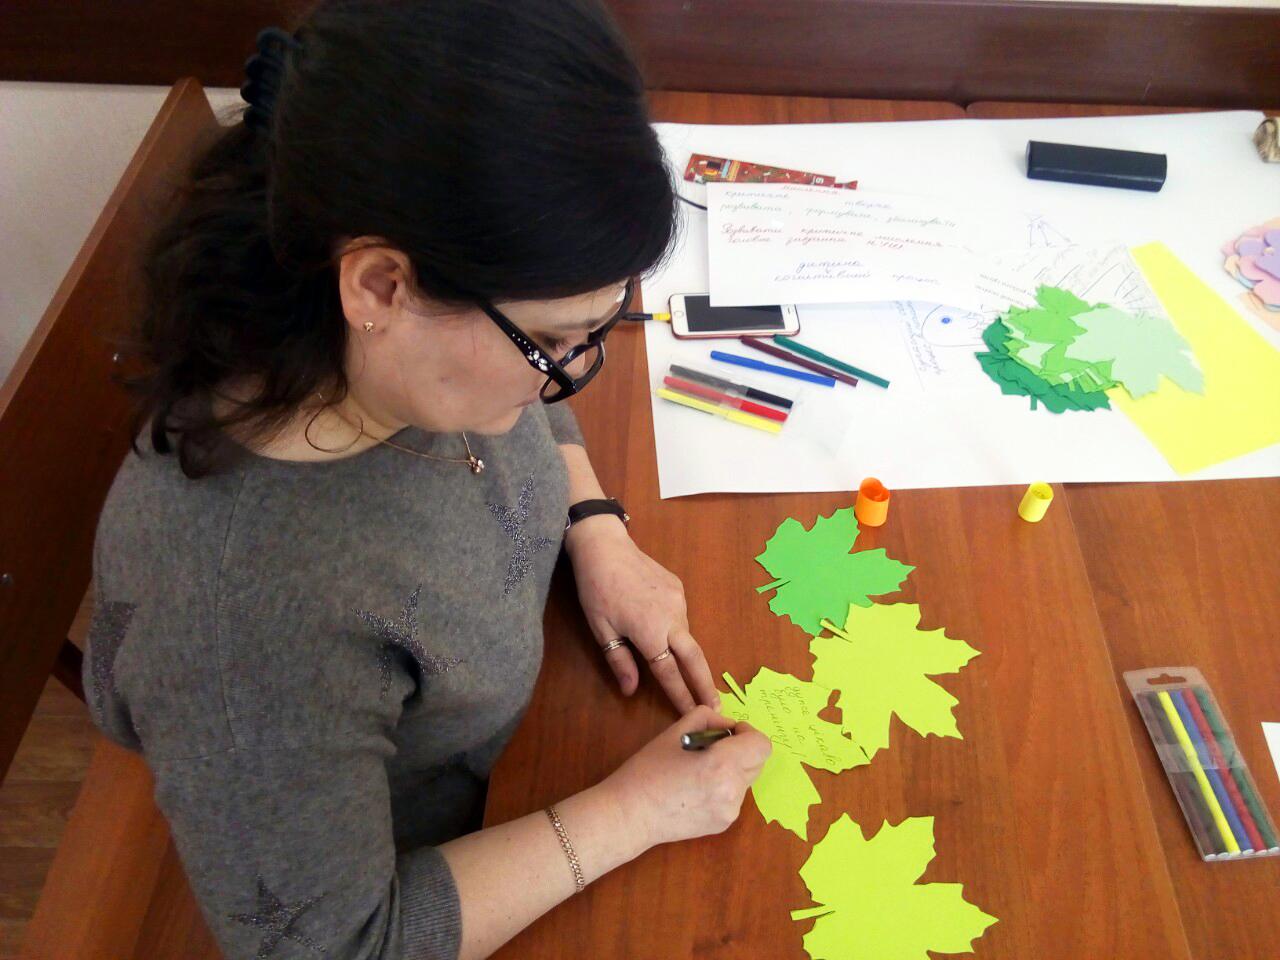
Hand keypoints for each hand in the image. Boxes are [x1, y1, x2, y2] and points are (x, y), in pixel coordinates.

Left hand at [566, 516, 718, 713]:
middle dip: (706, 684)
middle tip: (717, 707)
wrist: (605, 547)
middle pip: (695, 658)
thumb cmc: (596, 591)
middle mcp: (671, 618)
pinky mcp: (678, 589)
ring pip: (687, 637)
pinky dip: (678, 633)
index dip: (682, 696)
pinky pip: (681, 618)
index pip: (670, 673)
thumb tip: (632, 691)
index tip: (694, 714)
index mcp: (650, 632)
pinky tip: (668, 635)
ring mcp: (678, 601)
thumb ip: (620, 661)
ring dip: (689, 657)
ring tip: (690, 676)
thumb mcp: (602, 631)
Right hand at [600, 706, 771, 847]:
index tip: (727, 733)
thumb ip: (707, 719)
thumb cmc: (648, 770)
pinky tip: (695, 789)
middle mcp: (733, 791)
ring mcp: (730, 811)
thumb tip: (727, 727)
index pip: (761, 745)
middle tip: (710, 748)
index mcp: (723, 765)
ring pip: (745, 779)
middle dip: (740, 749)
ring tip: (698, 771)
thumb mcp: (675, 732)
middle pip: (757, 762)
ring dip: (732, 769)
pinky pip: (734, 797)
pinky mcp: (723, 824)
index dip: (748, 733)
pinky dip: (723, 787)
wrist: (630, 815)